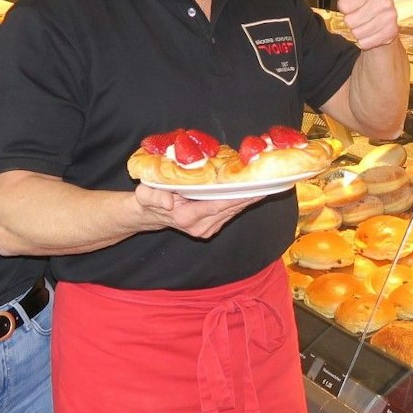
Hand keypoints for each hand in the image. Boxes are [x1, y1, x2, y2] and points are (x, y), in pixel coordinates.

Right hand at [132, 183, 263, 238]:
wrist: (149, 214)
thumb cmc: (147, 200)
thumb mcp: (144, 194)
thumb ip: (154, 197)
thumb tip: (169, 202)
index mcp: (186, 217)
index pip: (217, 206)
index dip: (236, 197)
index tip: (253, 189)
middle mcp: (200, 227)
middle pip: (230, 210)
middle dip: (249, 197)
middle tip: (268, 183)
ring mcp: (206, 229)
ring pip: (232, 212)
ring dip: (248, 200)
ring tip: (265, 186)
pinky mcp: (211, 228)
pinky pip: (229, 214)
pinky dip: (240, 203)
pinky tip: (251, 192)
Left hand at [337, 0, 399, 50]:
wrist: (382, 20)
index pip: (344, 5)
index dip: (345, 5)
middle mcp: (385, 1)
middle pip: (349, 19)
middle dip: (352, 18)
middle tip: (361, 11)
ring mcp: (389, 18)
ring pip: (357, 31)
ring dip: (358, 29)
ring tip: (367, 20)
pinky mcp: (391, 33)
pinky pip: (364, 41)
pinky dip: (365, 39)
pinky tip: (372, 30)